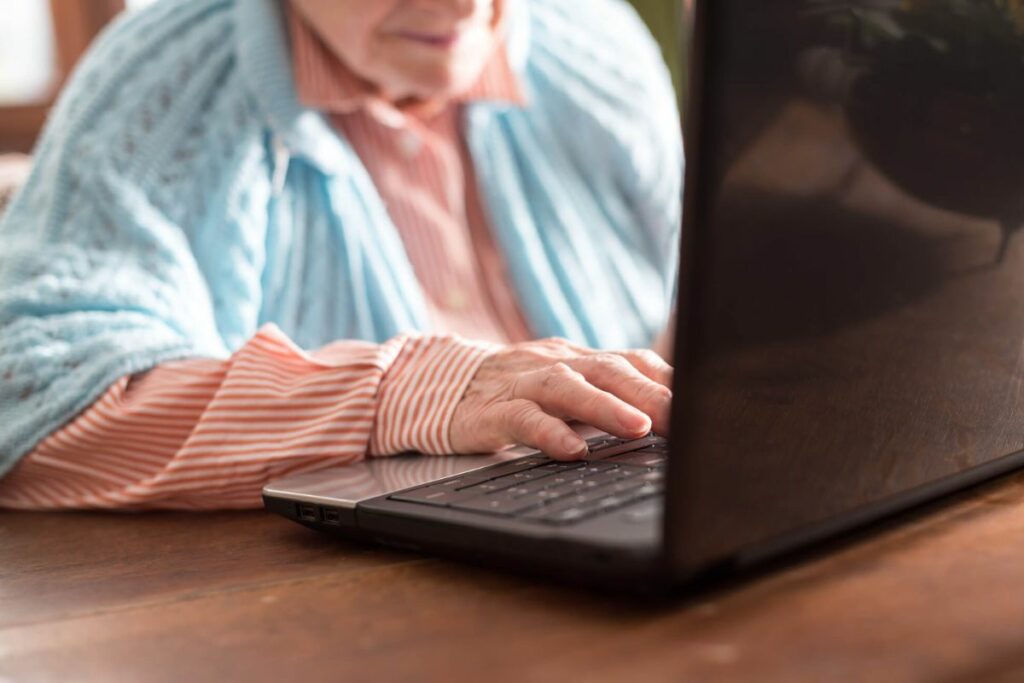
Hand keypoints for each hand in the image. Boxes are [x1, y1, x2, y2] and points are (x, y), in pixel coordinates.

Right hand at [449, 338, 672, 459]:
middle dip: (650, 393)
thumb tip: (671, 423)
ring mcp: (523, 384)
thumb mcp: (567, 390)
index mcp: (581, 360)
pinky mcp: (492, 411)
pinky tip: (572, 451)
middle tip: (684, 419)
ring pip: (567, 387)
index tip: (704, 401)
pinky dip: (549, 433)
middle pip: (609, 370)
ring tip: (638, 427)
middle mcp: (557, 364)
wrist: (441, 385)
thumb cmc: (518, 393)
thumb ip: (609, 399)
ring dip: (605, 407)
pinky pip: (523, 419)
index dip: (669, 380)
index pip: (633, 361)